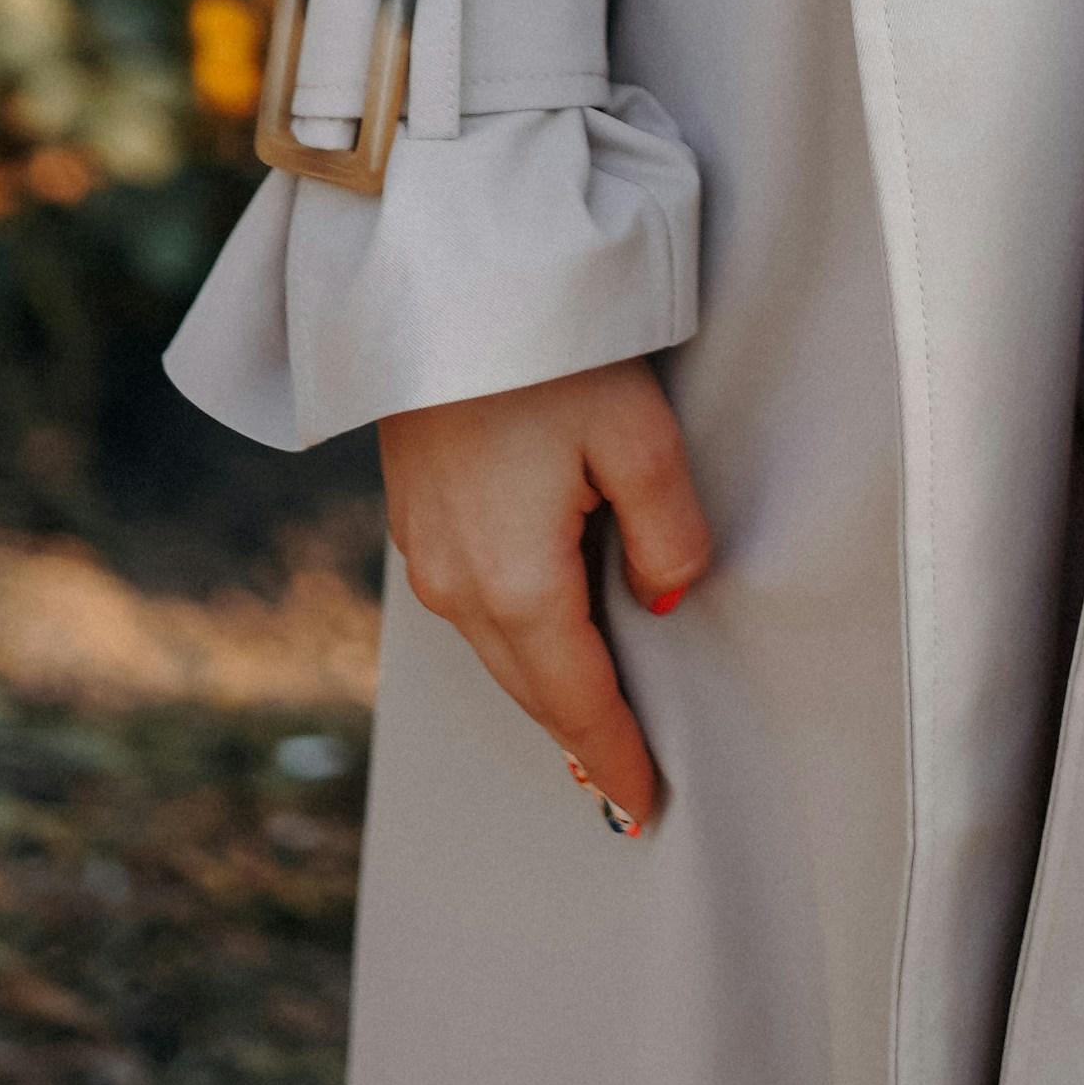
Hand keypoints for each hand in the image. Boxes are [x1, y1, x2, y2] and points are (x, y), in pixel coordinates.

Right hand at [378, 359, 711, 838]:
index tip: (642, 806)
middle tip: (620, 787)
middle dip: (577, 736)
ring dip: (541, 688)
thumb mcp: (639, 435)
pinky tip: (536, 638)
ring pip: (496, 648)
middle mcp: (456, 585)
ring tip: (585, 726)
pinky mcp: (414, 514)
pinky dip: (511, 639)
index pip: (577, 700)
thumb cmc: (546, 348)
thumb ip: (668, 532)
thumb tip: (664, 598)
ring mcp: (424, 552)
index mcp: (516, 583)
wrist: (437, 278)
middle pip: (530, 685)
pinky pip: (471, 606)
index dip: (614, 755)